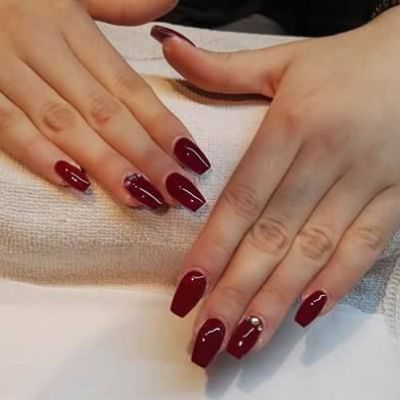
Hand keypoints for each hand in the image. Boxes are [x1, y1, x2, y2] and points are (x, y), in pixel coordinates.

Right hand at [0, 0, 208, 211]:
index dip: (163, 125)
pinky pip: (6, 125)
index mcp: (71, 26)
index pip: (129, 87)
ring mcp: (6, 68)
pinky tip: (74, 182)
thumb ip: (119, 4)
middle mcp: (43, 47)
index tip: (193, 159)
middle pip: (105, 112)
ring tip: (140, 197)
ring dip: (104, 163)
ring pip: (63, 124)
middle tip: (178, 191)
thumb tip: (169, 4)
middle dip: (145, 156)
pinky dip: (37, 154)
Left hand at [152, 6, 399, 367]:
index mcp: (292, 125)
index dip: (211, 250)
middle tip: (206, 339)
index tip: (185, 293)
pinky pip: (367, 247)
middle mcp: (326, 158)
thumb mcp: (282, 60)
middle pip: (272, 237)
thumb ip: (221, 68)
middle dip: (235, 293)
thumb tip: (168, 48)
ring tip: (244, 341)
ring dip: (276, 301)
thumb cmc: (346, 62)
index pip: (241, 201)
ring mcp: (367, 181)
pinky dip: (337, 282)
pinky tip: (305, 315)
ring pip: (315, 252)